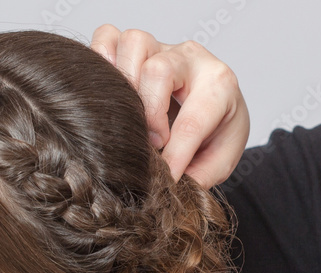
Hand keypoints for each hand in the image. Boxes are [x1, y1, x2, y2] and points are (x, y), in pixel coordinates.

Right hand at [90, 24, 249, 188]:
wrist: (217, 104)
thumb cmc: (216, 131)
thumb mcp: (220, 160)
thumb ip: (198, 176)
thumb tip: (166, 188)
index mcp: (219, 85)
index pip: (193, 119)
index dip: (176, 154)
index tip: (168, 179)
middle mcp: (189, 59)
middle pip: (159, 70)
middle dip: (148, 114)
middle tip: (152, 144)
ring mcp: (160, 47)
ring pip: (133, 45)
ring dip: (123, 84)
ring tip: (128, 115)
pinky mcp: (136, 46)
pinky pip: (108, 37)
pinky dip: (100, 59)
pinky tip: (107, 91)